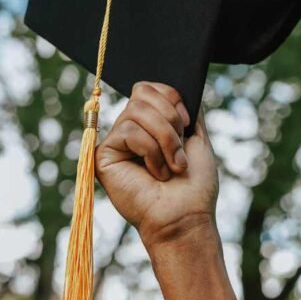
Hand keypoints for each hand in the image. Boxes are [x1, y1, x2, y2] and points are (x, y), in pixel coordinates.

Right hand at [95, 82, 218, 250]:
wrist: (186, 215)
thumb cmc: (194, 185)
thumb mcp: (197, 137)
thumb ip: (187, 108)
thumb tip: (179, 84)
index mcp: (149, 125)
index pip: (148, 87)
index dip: (171, 98)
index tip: (187, 124)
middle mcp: (129, 131)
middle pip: (142, 93)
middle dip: (170, 120)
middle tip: (180, 152)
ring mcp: (115, 142)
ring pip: (137, 111)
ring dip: (166, 139)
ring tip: (172, 167)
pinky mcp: (103, 155)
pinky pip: (129, 130)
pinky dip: (151, 151)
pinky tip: (155, 174)